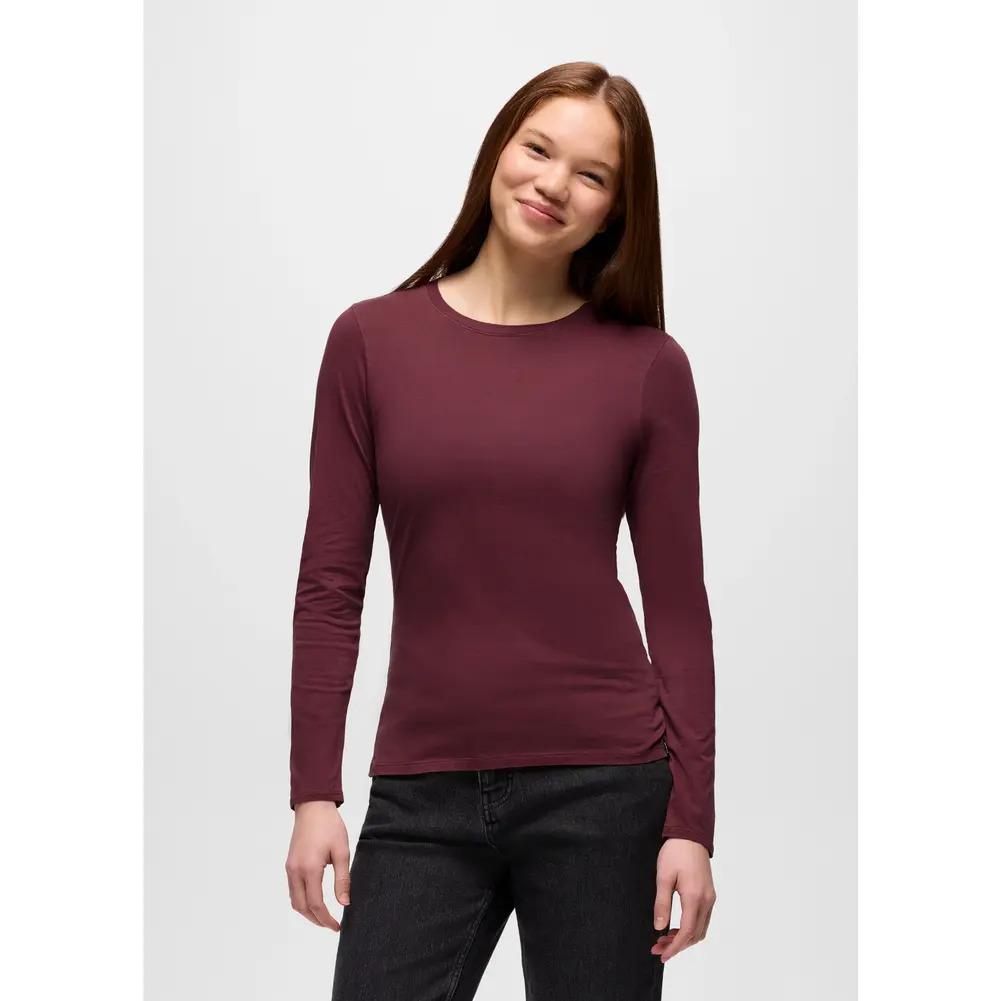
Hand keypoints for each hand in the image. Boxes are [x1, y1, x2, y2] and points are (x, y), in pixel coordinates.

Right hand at [285, 801, 351, 930]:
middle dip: (316, 920)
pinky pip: (293, 890)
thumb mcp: (342, 851)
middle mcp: (295, 871)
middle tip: (331, 926)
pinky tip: (314, 900)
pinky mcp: (289, 864)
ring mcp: (290, 868)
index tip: (338, 926)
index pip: (316, 904)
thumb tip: (345, 903)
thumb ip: (342, 879)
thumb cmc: (330, 826)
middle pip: (302, 907)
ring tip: (323, 916)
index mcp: (309, 869)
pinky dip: (302, 900)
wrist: (313, 807)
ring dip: (307, 912)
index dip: (326, 919)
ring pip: (295, 900)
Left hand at [650, 838, 715, 963]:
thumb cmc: (675, 853)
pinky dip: (690, 928)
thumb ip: (662, 903)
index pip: (687, 932)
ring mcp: (710, 898)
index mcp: (695, 898)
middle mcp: (707, 901)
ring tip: (664, 939)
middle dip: (677, 945)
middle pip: (695, 935)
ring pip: (700, 929)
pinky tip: (675, 926)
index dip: (675, 947)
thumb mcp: (663, 877)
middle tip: (658, 947)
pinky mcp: (709, 894)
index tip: (662, 955)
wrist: (691, 835)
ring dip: (684, 938)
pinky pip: (702, 919)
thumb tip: (659, 927)